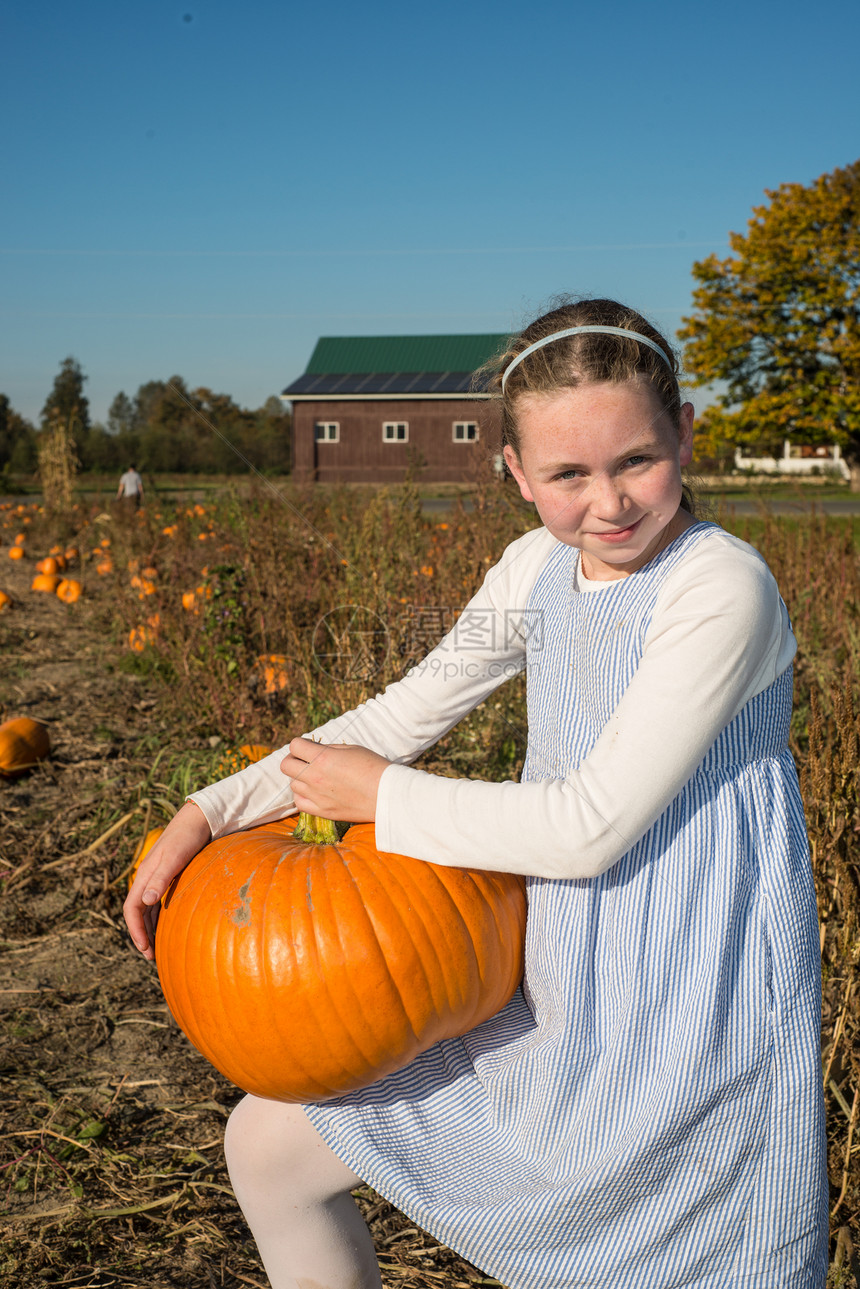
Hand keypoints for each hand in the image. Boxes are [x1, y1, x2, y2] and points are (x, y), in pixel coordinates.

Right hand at [123, 801, 211, 960]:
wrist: (200, 818)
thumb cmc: (189, 837)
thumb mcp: (175, 857)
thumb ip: (161, 878)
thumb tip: (146, 901)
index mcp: (145, 874)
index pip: (131, 908)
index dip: (135, 930)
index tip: (145, 949)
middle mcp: (148, 877)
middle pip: (137, 912)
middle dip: (141, 935)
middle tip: (151, 957)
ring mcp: (158, 877)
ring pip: (147, 909)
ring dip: (149, 928)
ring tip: (157, 947)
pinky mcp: (170, 876)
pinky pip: (159, 902)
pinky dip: (159, 917)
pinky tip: (167, 927)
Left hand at [281, 739, 389, 822]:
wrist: (387, 794)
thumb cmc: (373, 767)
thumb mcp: (351, 749)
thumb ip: (328, 749)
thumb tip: (313, 750)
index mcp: (323, 758)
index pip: (294, 746)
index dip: (300, 744)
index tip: (308, 747)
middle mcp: (315, 777)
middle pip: (286, 766)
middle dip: (294, 760)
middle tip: (306, 761)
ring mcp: (317, 796)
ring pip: (292, 784)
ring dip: (300, 778)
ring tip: (315, 778)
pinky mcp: (322, 811)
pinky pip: (299, 803)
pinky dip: (303, 796)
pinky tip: (314, 792)